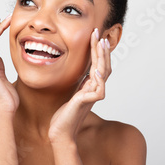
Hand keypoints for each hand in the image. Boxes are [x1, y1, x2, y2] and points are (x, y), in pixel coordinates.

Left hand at [48, 28, 111, 143]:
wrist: (59, 131)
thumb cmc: (63, 114)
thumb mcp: (72, 92)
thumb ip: (79, 82)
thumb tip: (83, 70)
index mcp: (90, 86)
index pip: (97, 63)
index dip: (97, 49)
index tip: (95, 34)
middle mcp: (94, 89)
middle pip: (104, 65)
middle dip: (101, 48)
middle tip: (99, 32)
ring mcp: (92, 96)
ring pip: (103, 74)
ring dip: (102, 58)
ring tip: (101, 44)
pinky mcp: (87, 103)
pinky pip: (98, 90)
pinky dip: (98, 79)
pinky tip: (96, 70)